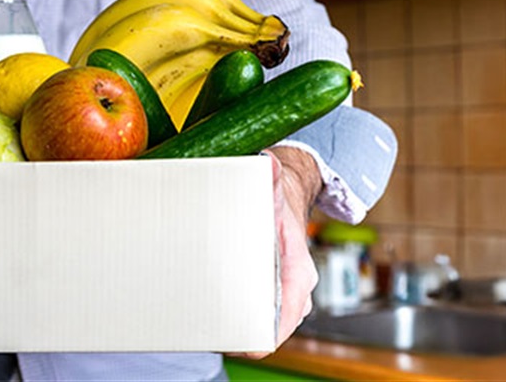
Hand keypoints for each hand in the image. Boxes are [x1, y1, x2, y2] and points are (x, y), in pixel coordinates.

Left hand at [229, 146, 320, 359]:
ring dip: (239, 324)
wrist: (288, 197)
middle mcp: (295, 287)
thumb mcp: (274, 189)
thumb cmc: (280, 201)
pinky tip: (214, 312)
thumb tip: (269, 163)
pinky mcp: (272, 290)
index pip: (288, 314)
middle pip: (273, 326)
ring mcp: (285, 291)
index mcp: (298, 270)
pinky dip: (240, 315)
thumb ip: (270, 178)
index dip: (265, 335)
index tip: (242, 342)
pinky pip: (259, 312)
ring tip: (207, 325)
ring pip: (264, 321)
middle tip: (211, 331)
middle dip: (245, 332)